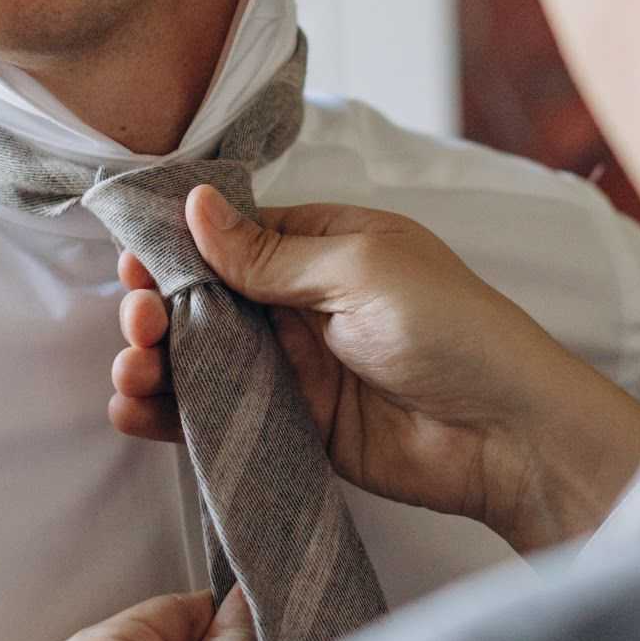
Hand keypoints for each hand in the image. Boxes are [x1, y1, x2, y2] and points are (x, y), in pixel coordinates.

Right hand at [111, 192, 639, 551]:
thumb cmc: (453, 331)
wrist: (508, 435)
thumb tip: (195, 205)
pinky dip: (171, 416)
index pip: (229, 238)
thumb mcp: (360, 270)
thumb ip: (271, 254)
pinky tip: (135, 411)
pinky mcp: (291, 425)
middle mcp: (299, 303)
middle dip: (156, 310)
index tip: (131, 265)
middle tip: (139, 324)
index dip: (176, 250)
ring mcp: (293, 367)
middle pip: (202, 301)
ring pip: (200, 360)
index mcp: (321, 246)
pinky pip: (218, 416)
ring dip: (154, 362)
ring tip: (132, 369)